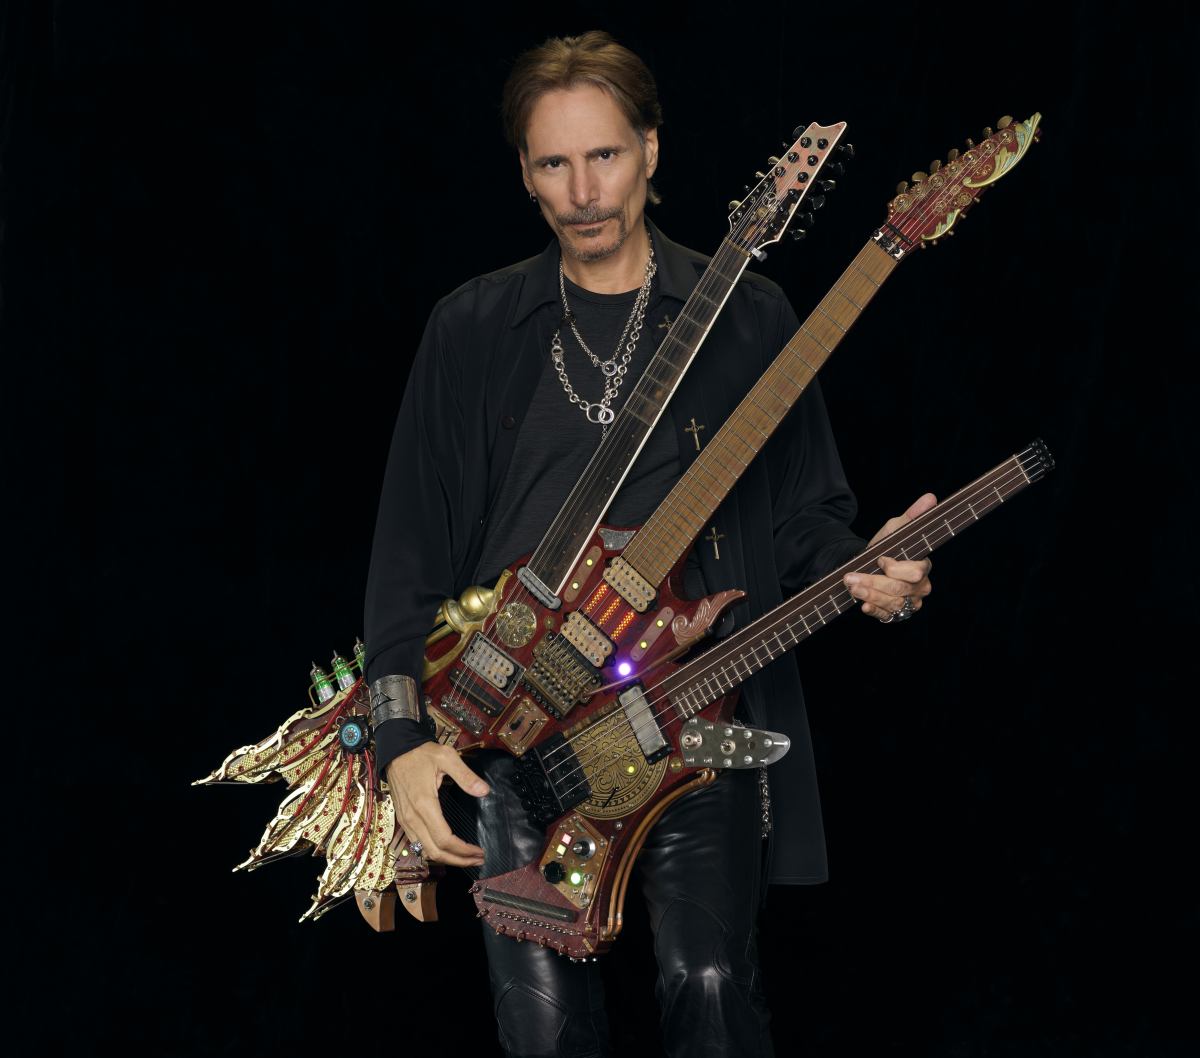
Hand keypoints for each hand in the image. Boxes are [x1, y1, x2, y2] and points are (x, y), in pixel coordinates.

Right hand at [385, 742, 489, 867]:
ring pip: (425, 851)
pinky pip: (417, 844)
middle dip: (458, 860)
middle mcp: (412, 817)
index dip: (464, 850)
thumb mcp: (446, 757)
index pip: (445, 840)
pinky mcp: (403, 819)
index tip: (479, 851)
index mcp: (424, 804)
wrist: (396, 750)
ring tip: (466, 857)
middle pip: (435, 852)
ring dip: (446, 859)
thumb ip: (466, 776)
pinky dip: (433, 852)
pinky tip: (447, 849)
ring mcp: (405, 820)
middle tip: (478, 859)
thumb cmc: (420, 753)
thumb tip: (484, 791)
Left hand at [844, 493, 935, 621]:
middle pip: (899, 589)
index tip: (879, 559)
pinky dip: (874, 611)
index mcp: (924, 566)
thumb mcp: (896, 529)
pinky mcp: (898, 615)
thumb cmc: (885, 547)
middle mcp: (921, 587)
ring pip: (892, 604)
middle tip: (850, 577)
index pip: (915, 572)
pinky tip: (863, 605)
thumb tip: (930, 498)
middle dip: (873, 582)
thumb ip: (912, 516)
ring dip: (869, 595)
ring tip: (852, 588)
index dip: (894, 568)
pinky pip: (887, 617)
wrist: (868, 566)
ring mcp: (911, 603)